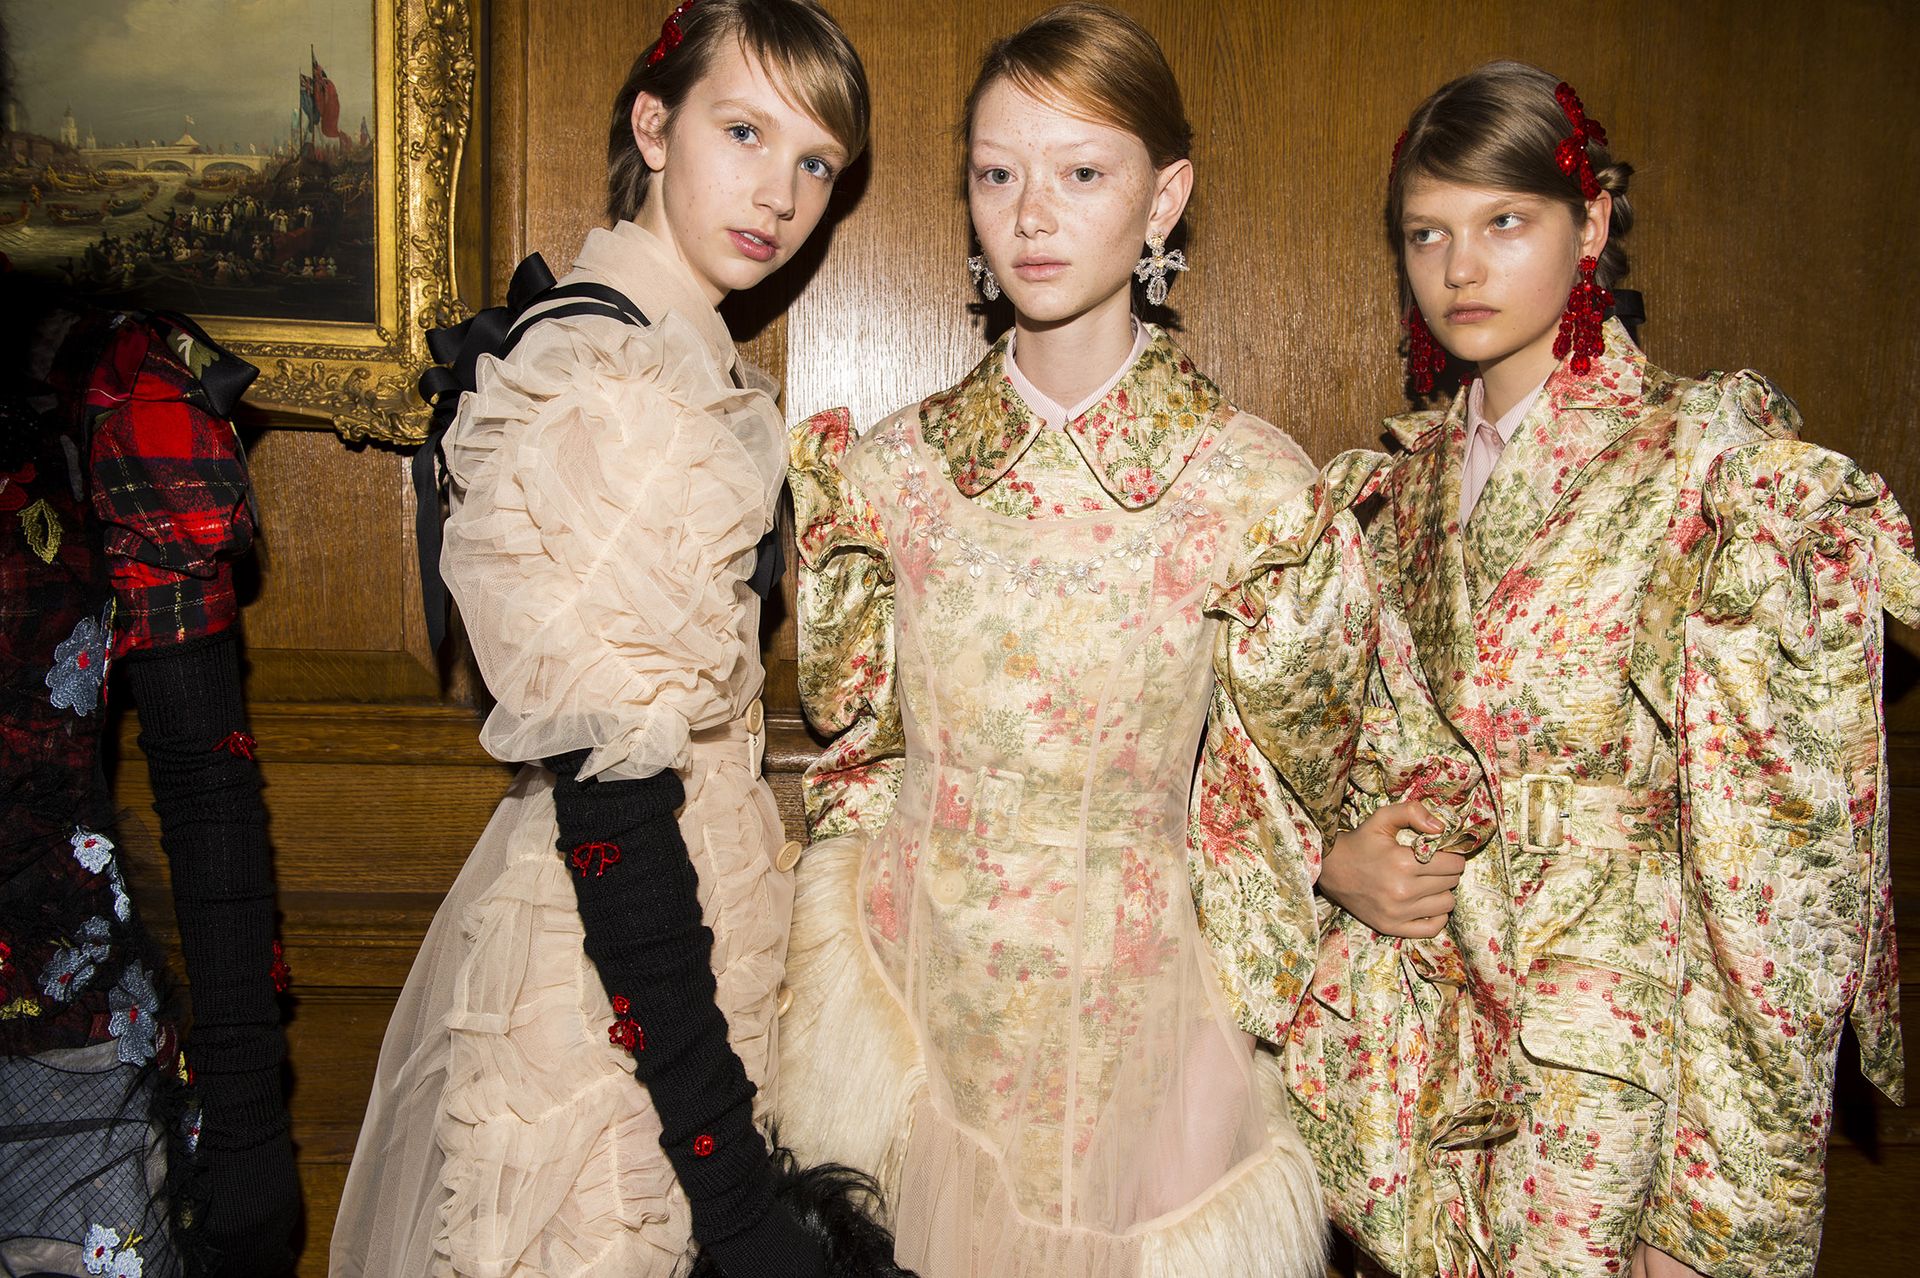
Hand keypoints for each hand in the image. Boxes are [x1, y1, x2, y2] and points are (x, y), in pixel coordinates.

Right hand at [1317, 800, 1464, 938]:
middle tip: (1433, 866)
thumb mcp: (1382, 818)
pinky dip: (1436, 916)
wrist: (1330, 869)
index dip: (1452, 856)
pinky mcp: (1391, 927)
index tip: (1443, 853)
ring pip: (1446, 904)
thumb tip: (1441, 828)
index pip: (1453, 864)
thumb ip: (1412, 812)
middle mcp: (1402, 890)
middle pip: (1451, 882)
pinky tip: (1427, 904)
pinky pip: (1432, 928)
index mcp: (1403, 862)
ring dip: (1442, 892)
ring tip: (1428, 884)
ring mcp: (1398, 912)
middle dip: (1447, 872)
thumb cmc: (1360, 842)